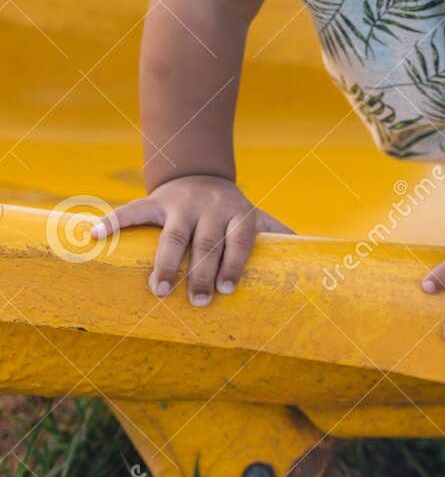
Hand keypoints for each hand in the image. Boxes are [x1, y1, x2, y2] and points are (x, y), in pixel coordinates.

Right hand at [90, 175, 294, 304]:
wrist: (201, 175)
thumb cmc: (232, 213)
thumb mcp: (256, 219)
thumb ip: (278, 236)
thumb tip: (318, 258)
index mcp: (238, 215)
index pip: (239, 239)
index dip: (233, 263)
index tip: (225, 289)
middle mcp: (212, 208)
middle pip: (206, 242)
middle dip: (201, 272)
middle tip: (195, 301)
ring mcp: (182, 203)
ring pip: (172, 234)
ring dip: (165, 261)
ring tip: (157, 289)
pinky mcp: (156, 201)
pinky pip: (133, 210)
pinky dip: (113, 223)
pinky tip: (95, 237)